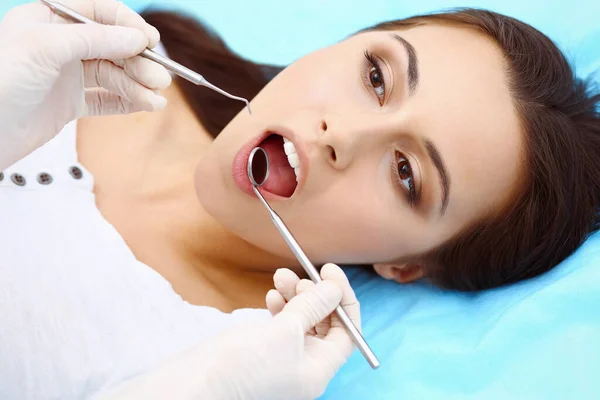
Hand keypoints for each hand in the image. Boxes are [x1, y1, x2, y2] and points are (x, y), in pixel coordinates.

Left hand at [0, 0, 171, 168]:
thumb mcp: (45, 48)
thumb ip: (94, 39)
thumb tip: (137, 37)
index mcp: (49, 19)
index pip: (100, 13)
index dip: (129, 26)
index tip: (151, 42)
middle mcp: (61, 45)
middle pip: (113, 47)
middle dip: (138, 63)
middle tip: (160, 79)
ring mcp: (67, 75)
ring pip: (114, 75)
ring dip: (138, 86)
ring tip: (156, 100)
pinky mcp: (71, 103)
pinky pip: (107, 99)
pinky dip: (129, 102)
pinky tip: (147, 105)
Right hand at [98, 263, 359, 399]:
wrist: (192, 386)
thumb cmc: (240, 366)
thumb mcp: (284, 332)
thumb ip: (312, 308)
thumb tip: (334, 289)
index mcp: (318, 371)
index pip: (347, 332)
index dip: (342, 299)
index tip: (330, 271)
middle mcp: (304, 369)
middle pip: (324, 325)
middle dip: (315, 294)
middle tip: (300, 274)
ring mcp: (283, 361)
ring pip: (301, 321)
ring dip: (295, 296)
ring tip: (280, 276)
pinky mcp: (263, 353)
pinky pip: (282, 326)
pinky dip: (280, 306)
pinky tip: (271, 295)